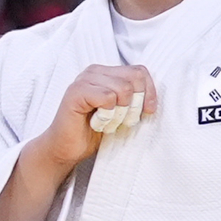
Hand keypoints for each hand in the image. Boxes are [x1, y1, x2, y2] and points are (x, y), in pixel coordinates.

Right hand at [28, 63, 154, 169]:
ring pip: (123, 89)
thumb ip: (134, 97)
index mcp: (105, 72)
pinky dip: (108, 116)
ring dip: (121, 114)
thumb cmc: (94, 131)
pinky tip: (98, 123)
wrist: (66, 149)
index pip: (139, 71)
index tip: (148, 112)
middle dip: (136, 105)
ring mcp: (83, 80)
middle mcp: (93, 72)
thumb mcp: (121, 111)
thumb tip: (154, 97)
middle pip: (134, 79)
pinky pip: (107, 98)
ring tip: (109, 124)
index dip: (149, 92)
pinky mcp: (75, 93)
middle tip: (125, 122)